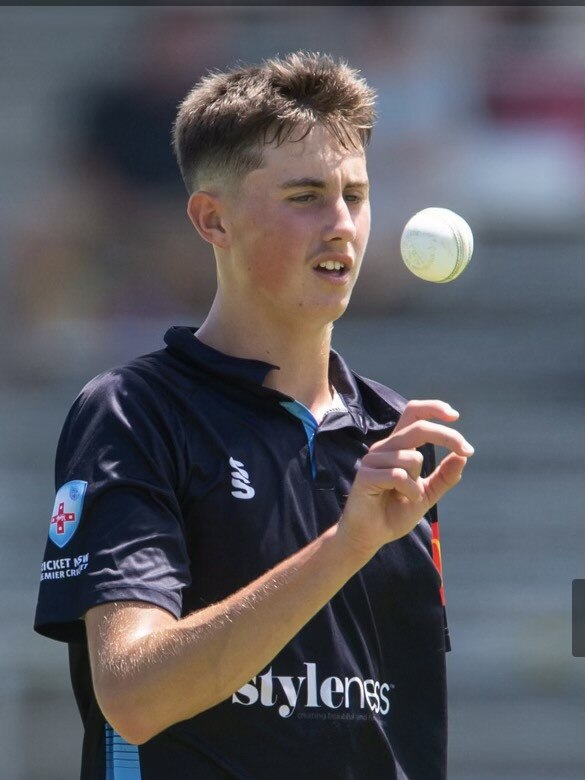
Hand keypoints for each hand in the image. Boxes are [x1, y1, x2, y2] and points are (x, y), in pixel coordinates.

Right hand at [338, 400, 473, 558]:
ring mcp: (373, 460)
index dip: (433, 408)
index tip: (455, 416)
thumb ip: (444, 477)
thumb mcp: (428, 494)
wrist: (371, 535)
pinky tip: (404, 499)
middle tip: (467, 451)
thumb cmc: (395, 512)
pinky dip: (410, 490)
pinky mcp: (366, 475)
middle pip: (419, 428)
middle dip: (447, 436)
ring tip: (409, 496)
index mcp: (399, 446)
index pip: (413, 413)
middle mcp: (385, 447)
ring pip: (412, 457)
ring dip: (419, 482)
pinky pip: (398, 475)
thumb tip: (462, 457)